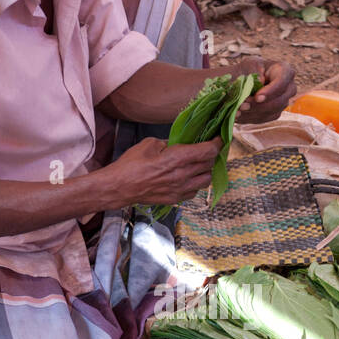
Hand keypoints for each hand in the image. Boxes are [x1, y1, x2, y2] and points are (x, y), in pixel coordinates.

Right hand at [106, 135, 220, 206]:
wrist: (120, 187)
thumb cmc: (131, 164)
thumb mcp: (150, 144)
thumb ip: (168, 143)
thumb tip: (177, 145)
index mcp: (178, 158)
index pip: (208, 151)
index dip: (217, 143)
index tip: (218, 139)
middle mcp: (183, 175)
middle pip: (209, 165)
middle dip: (211, 156)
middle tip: (207, 150)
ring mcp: (180, 189)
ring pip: (206, 181)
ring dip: (206, 171)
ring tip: (199, 166)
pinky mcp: (175, 199)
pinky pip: (194, 192)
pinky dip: (195, 184)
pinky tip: (188, 178)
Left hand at [233, 59, 295, 123]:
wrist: (244, 79)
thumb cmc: (249, 68)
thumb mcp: (249, 64)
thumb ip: (254, 70)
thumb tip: (261, 81)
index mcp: (285, 71)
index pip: (282, 82)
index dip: (271, 92)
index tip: (257, 97)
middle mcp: (289, 88)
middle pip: (279, 101)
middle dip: (259, 105)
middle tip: (242, 105)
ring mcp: (283, 102)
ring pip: (271, 112)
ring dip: (253, 113)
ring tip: (237, 110)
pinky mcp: (275, 113)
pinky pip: (265, 118)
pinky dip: (250, 117)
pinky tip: (238, 115)